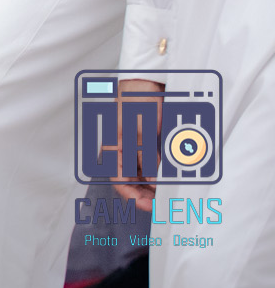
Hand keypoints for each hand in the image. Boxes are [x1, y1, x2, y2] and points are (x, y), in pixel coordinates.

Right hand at [109, 76, 163, 211]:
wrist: (145, 80)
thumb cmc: (137, 101)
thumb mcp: (143, 131)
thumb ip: (147, 157)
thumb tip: (155, 181)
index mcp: (115, 149)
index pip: (120, 182)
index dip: (134, 198)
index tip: (152, 208)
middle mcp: (123, 151)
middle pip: (133, 181)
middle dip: (148, 194)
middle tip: (165, 204)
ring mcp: (135, 147)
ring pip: (145, 174)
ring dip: (157, 184)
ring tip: (172, 192)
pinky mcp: (147, 142)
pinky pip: (154, 163)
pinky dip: (163, 172)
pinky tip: (174, 177)